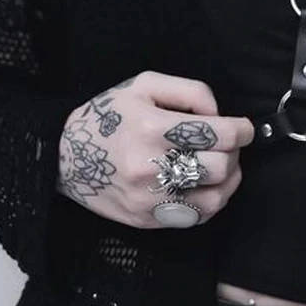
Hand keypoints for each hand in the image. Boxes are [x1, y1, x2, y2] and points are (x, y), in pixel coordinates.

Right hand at [56, 71, 253, 227]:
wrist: (61, 157)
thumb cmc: (107, 117)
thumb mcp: (142, 86)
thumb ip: (188, 91)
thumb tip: (219, 114)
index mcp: (151, 127)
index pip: (218, 134)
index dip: (242, 131)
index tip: (244, 129)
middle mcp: (151, 165)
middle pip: (220, 166)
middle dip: (234, 153)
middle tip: (228, 146)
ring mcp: (150, 198)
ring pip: (216, 197)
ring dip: (229, 180)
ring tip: (223, 167)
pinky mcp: (149, 219)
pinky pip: (197, 217)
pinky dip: (213, 202)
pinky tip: (208, 187)